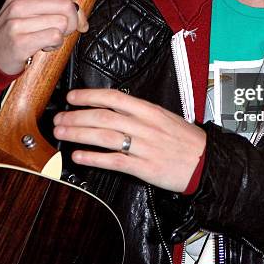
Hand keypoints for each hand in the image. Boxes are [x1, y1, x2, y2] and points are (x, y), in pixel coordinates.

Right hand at [0, 0, 88, 74]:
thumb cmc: (15, 35)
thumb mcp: (28, 13)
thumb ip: (52, 7)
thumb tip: (81, 14)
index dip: (76, 13)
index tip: (77, 23)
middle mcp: (17, 5)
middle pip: (67, 7)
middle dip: (72, 23)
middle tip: (60, 33)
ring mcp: (16, 23)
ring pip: (63, 23)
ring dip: (60, 36)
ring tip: (45, 40)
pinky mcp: (20, 41)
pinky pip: (55, 37)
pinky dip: (54, 45)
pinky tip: (42, 47)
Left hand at [53, 89, 206, 192]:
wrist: (205, 162)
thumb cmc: (185, 140)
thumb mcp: (164, 117)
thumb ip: (140, 113)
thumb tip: (113, 109)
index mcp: (150, 111)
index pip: (114, 97)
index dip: (89, 96)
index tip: (72, 97)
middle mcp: (145, 126)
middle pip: (104, 117)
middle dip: (77, 117)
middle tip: (59, 118)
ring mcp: (144, 147)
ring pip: (105, 137)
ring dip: (79, 134)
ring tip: (62, 134)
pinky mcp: (144, 168)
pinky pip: (114, 161)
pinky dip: (94, 159)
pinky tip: (79, 157)